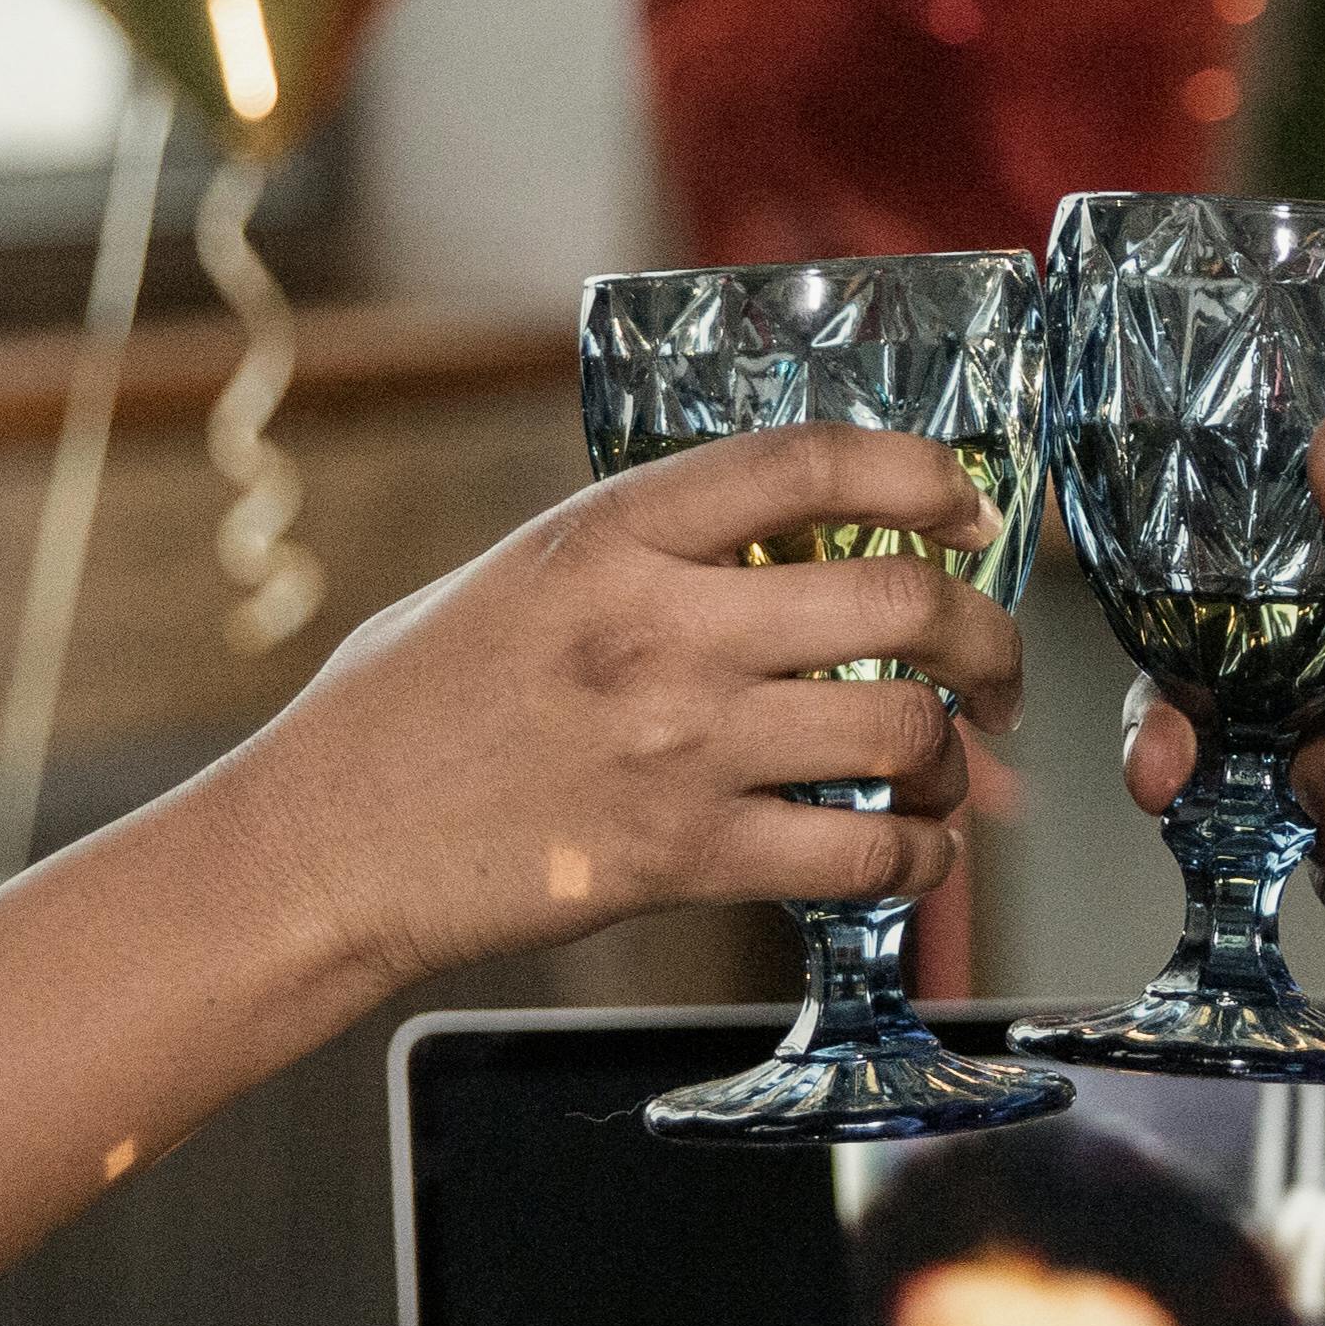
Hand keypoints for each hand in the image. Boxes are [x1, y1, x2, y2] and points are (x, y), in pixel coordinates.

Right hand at [210, 423, 1027, 993]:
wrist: (324, 843)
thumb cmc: (411, 707)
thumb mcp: (520, 574)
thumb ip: (648, 553)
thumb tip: (789, 553)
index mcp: (613, 534)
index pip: (810, 463)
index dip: (923, 474)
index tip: (971, 506)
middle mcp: (660, 628)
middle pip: (900, 600)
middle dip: (987, 635)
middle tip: (1000, 666)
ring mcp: (678, 746)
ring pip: (902, 731)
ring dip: (958, 757)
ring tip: (951, 773)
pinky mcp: (681, 857)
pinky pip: (860, 857)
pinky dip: (919, 862)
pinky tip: (916, 857)